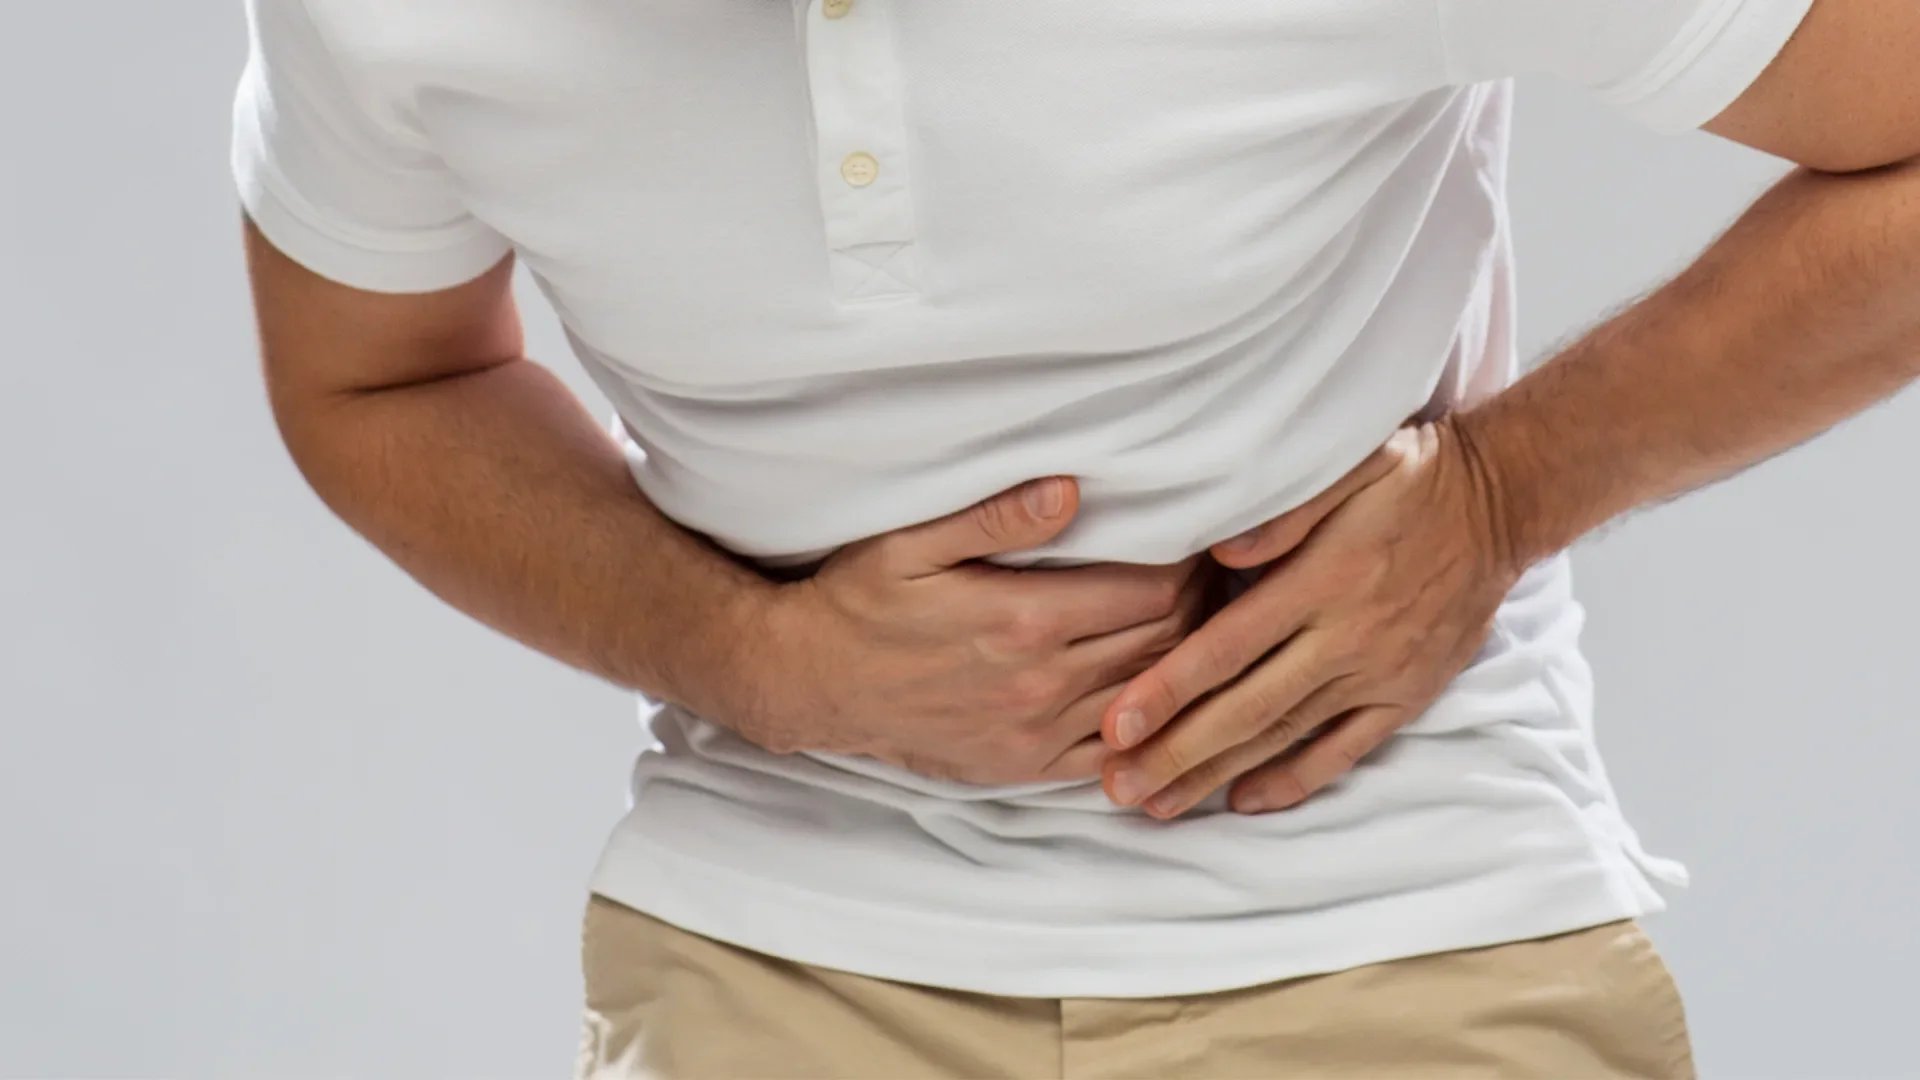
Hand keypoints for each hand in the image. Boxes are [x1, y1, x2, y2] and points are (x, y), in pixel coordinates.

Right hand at [747, 477, 1225, 785]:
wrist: (811, 684)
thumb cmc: (859, 602)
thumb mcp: (912, 543)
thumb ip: (995, 518)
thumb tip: (1072, 491)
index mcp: (1025, 620)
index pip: (1152, 594)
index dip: (1190, 565)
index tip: (1201, 539)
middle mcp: (1041, 684)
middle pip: (1165, 645)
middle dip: (1200, 608)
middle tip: (1213, 576)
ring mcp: (1036, 733)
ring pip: (1148, 699)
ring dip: (1184, 664)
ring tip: (1201, 625)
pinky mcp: (1024, 766)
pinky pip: (1113, 758)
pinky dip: (1149, 730)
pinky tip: (1166, 702)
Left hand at [1096, 418, 1520, 817]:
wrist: (1501, 504)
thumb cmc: (1410, 478)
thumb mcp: (1351, 465)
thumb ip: (1282, 510)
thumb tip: (1222, 555)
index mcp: (1320, 582)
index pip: (1226, 647)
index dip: (1167, 691)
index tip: (1116, 727)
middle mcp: (1345, 638)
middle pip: (1245, 709)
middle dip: (1175, 753)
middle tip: (1116, 787)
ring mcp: (1378, 674)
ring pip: (1285, 737)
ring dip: (1217, 774)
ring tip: (1159, 805)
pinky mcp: (1406, 694)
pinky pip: (1345, 750)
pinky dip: (1296, 780)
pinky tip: (1246, 801)